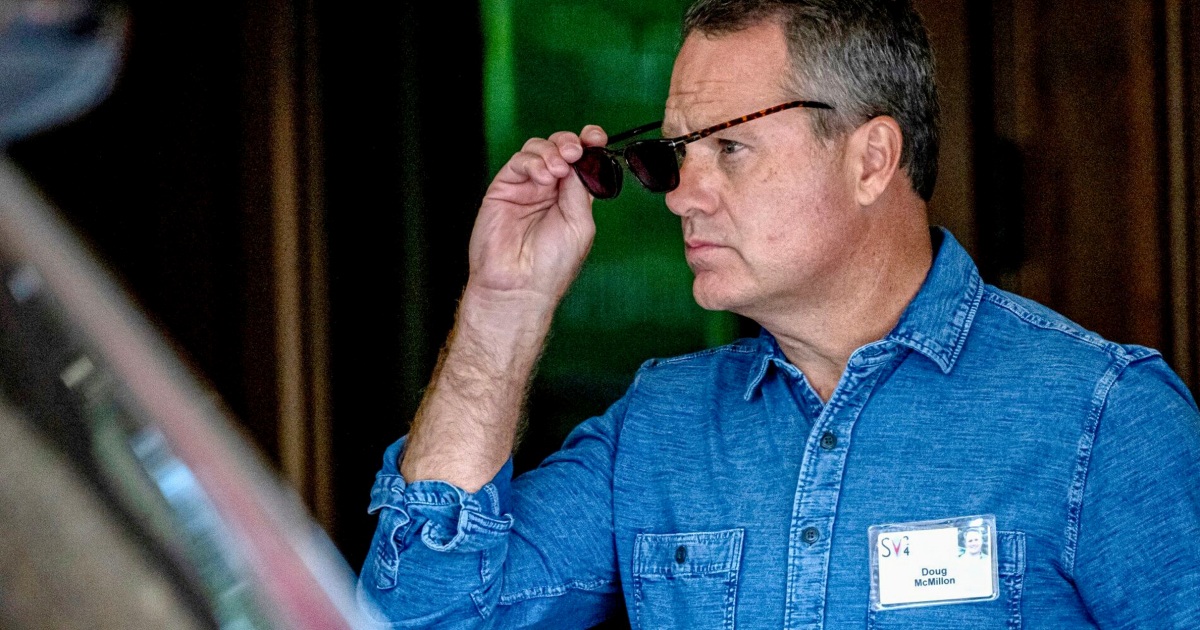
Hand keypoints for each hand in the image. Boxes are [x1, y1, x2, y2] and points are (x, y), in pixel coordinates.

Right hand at [466, 126, 607, 310]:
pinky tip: (543, 178)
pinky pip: (518, 162)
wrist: (520, 286)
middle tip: (575, 152)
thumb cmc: (552, 265)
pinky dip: (533, 162)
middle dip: (570, 142)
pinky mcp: (503, 189)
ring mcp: (525, 188)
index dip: (588, 144)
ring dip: (551, 151)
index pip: (581, 161)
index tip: (596, 137)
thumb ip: (579, 189)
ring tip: (558, 169)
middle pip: (559, 148)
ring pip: (537, 149)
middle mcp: (548, 189)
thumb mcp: (580, 223)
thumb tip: (579, 158)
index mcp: (571, 197)